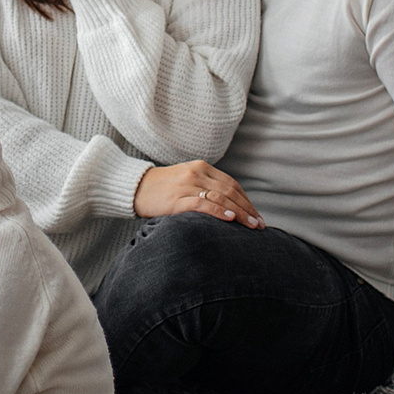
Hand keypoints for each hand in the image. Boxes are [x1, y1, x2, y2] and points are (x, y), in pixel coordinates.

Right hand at [134, 159, 263, 226]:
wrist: (134, 187)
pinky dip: (219, 212)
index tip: (256, 215)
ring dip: (239, 213)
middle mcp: (196, 173)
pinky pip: (202, 204)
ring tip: (250, 226)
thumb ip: (206, 188)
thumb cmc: (161, 189)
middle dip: (247, 209)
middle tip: (259, 225)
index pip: (232, 184)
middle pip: (230, 191)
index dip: (246, 201)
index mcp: (201, 167)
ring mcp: (186, 185)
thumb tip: (230, 208)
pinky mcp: (177, 199)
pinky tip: (230, 219)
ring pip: (221, 198)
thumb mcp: (186, 181)